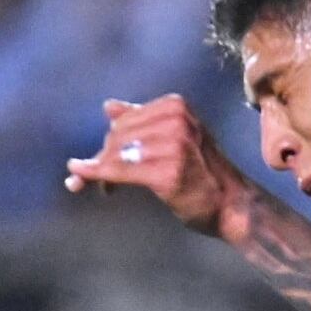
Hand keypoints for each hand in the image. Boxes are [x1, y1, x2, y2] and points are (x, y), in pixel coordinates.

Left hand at [64, 96, 250, 239]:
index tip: (99, 160)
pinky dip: (94, 175)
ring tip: (98, 187)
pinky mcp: (168, 172)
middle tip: (89, 179)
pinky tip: (78, 179)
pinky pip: (119, 171)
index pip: (127, 119)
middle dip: (101, 157)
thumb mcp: (175, 139)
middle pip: (118, 135)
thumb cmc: (202, 174)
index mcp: (176, 105)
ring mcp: (173, 145)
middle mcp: (176, 119)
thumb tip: (108, 106)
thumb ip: (142, 121)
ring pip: (116, 153)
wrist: (232, 205)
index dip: (110, 141)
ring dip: (98, 171)